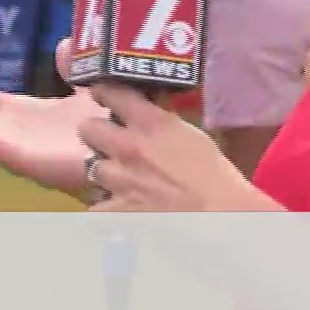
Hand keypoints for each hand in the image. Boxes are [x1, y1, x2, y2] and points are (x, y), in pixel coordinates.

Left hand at [77, 83, 270, 213]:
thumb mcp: (192, 136)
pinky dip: (105, 208)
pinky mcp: (116, 212)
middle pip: (87, 129)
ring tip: (120, 180)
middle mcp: (127, 146)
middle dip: (97, 135)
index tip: (103, 96)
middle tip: (109, 143)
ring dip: (104, 172)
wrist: (222, 217)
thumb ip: (163, 123)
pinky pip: (96, 207)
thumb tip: (148, 114)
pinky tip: (119, 210)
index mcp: (150, 122)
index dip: (103, 92)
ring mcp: (118, 181)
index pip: (110, 92)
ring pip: (91, 168)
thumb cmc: (216, 177)